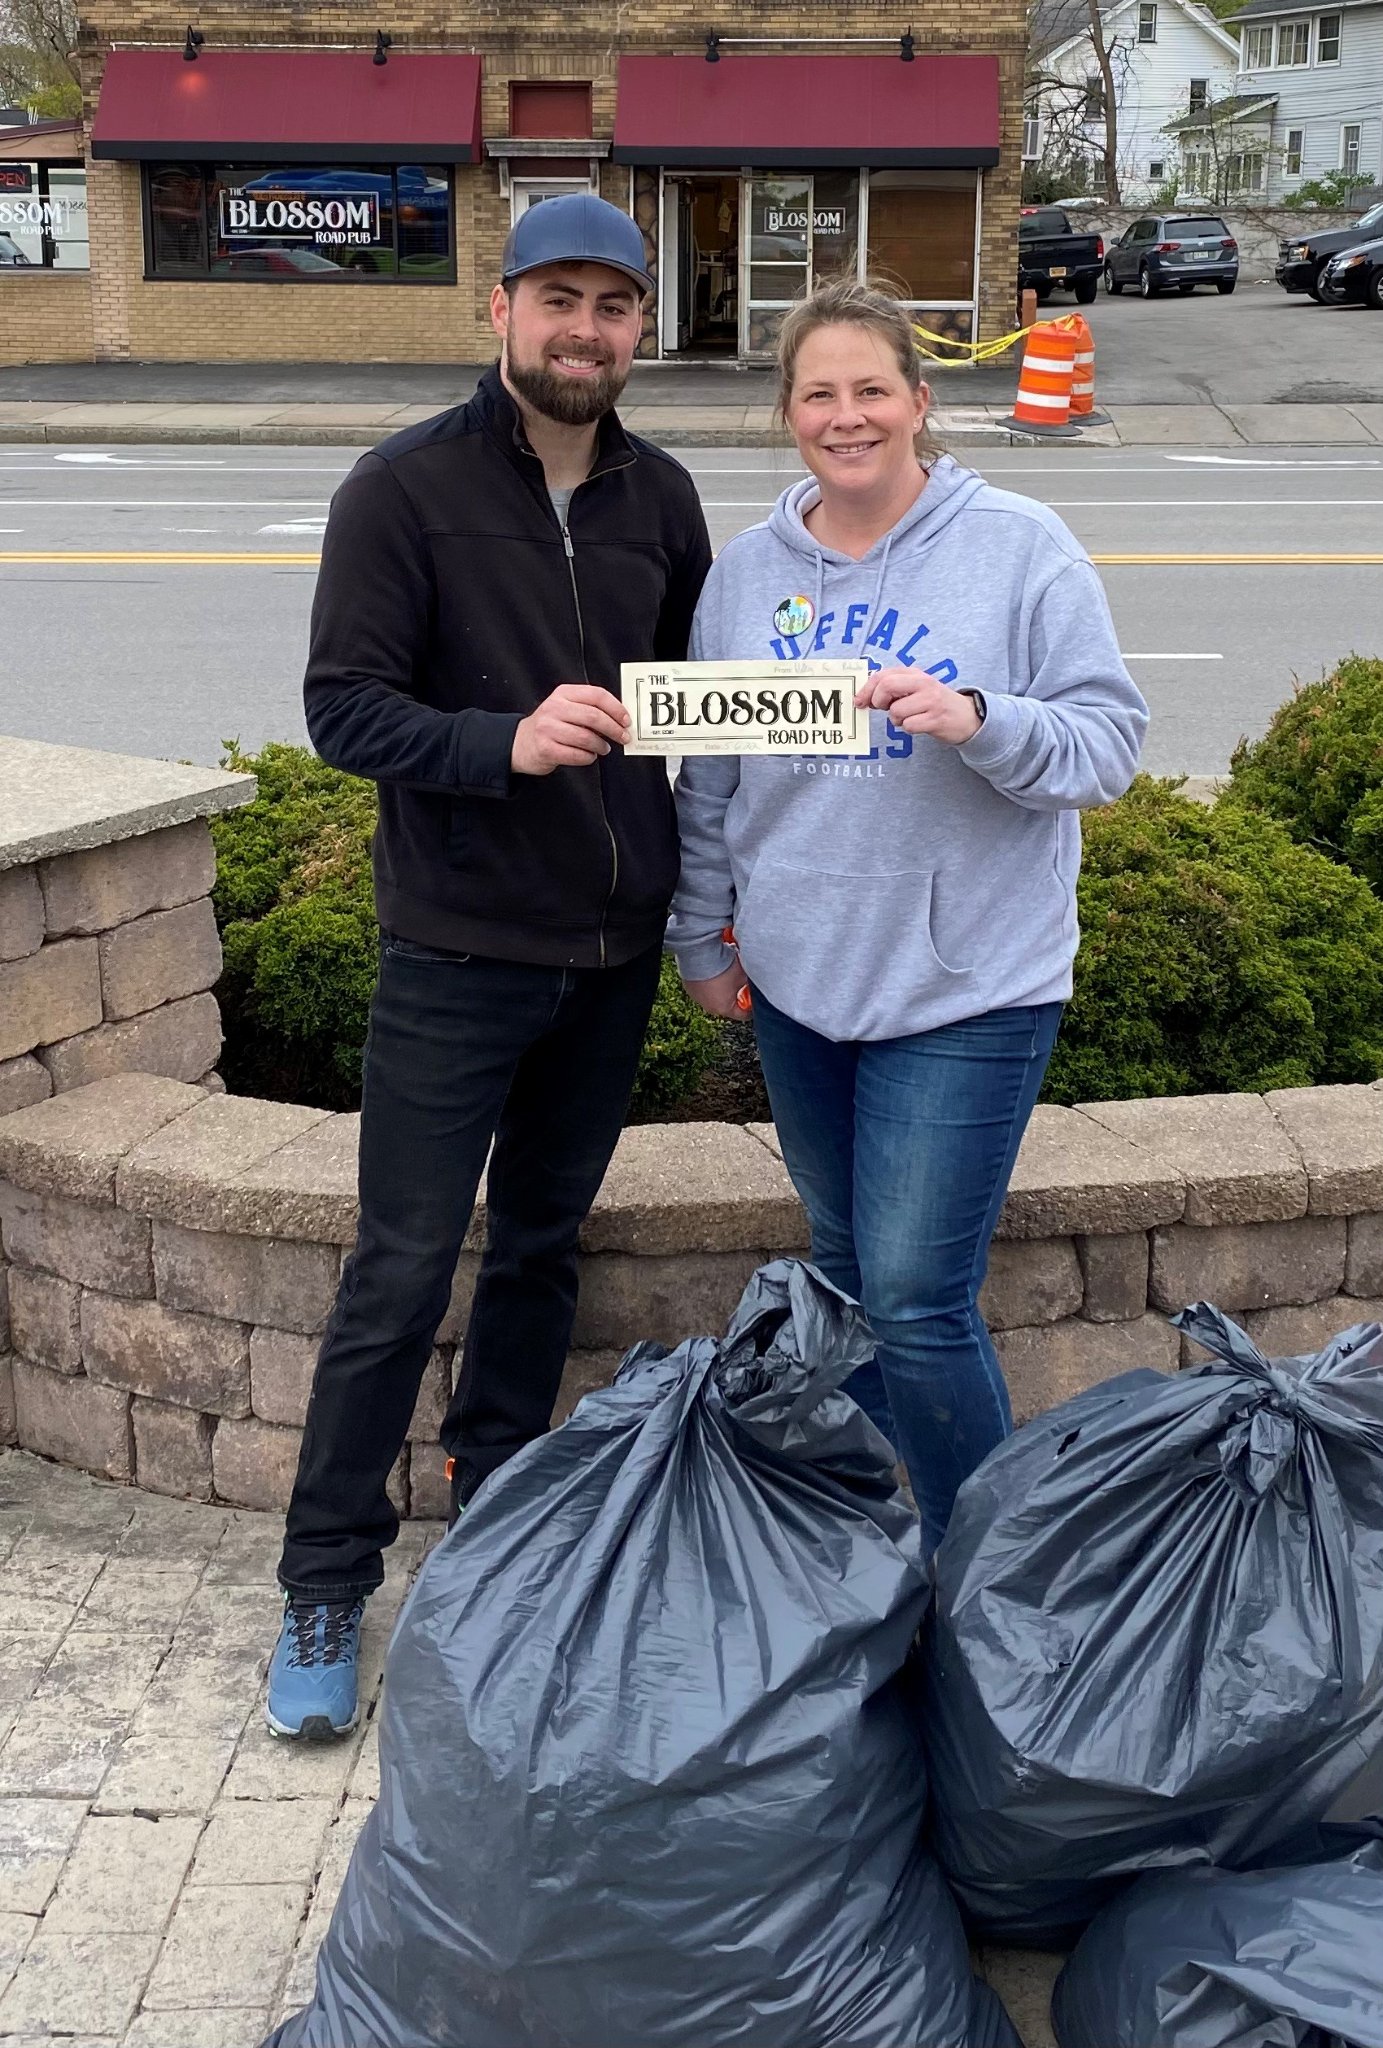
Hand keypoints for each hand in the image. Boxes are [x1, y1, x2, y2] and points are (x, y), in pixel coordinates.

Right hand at [512, 685, 630, 774]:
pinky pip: (576, 755)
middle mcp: (554, 708)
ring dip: (601, 746)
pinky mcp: (545, 748)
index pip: (596, 695)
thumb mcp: (565, 708)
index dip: (616, 708)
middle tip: (623, 737)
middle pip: (593, 716)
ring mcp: (547, 728)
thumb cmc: (550, 726)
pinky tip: (589, 755)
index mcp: (563, 694)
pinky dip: (588, 757)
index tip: (626, 720)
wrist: (520, 743)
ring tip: (604, 748)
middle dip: (614, 729)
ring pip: (586, 738)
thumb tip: (620, 719)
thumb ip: (588, 708)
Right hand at [684, 962, 749, 1019]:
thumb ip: (748, 985)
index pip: (743, 1015)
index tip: (755, 1000)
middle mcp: (710, 1007)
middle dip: (735, 995)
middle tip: (741, 984)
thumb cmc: (723, 966)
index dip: (752, 1007)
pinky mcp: (689, 987)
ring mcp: (698, 998)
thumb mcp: (743, 975)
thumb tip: (750, 985)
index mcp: (725, 1009)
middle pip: (728, 1005)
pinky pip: (702, 988)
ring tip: (725, 973)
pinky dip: (709, 982)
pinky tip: (712, 970)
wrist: (701, 953)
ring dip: (721, 988)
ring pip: (714, 996)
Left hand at [855, 670, 981, 746]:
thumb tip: (864, 697)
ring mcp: (931, 700)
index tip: (859, 702)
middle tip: (883, 708)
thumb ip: (893, 688)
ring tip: (909, 717)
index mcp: (915, 673)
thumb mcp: (915, 688)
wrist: (967, 716)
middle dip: (878, 701)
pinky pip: (909, 726)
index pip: (883, 675)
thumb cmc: (934, 703)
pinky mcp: (936, 719)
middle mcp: (923, 683)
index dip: (866, 689)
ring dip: (897, 719)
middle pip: (886, 686)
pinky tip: (920, 724)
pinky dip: (909, 728)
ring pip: (896, 711)